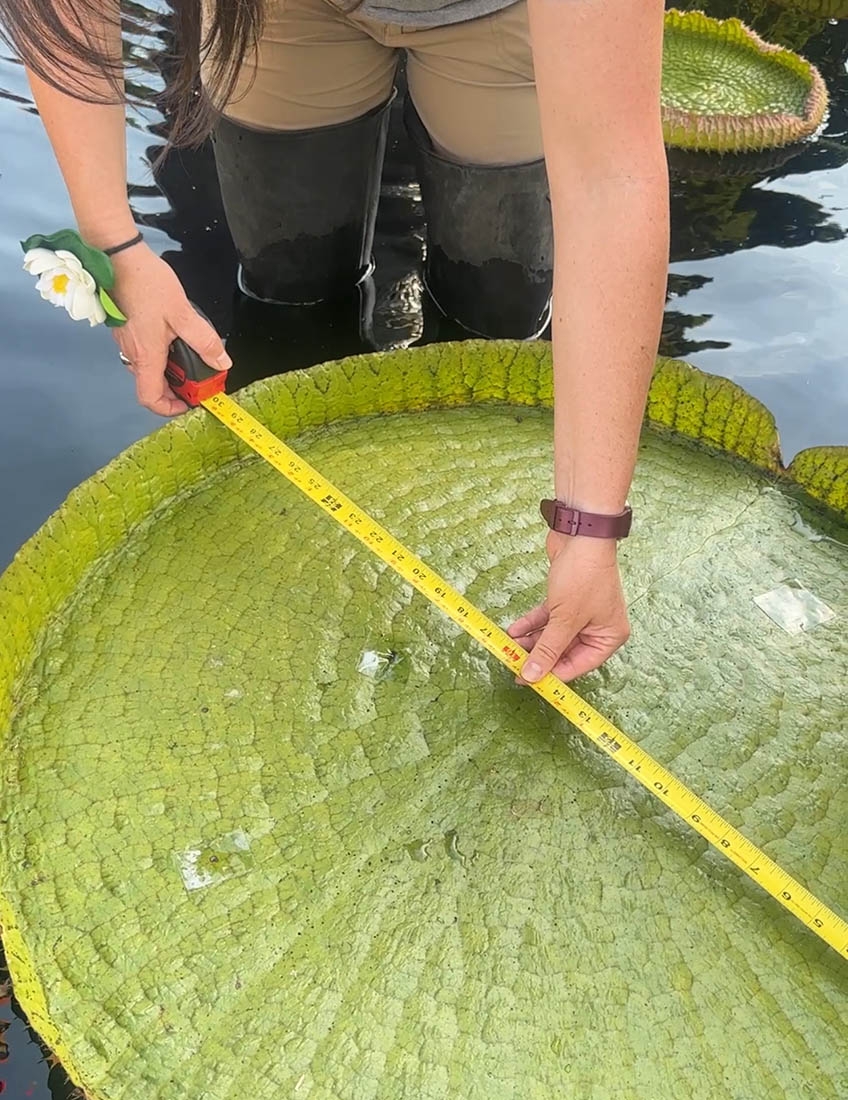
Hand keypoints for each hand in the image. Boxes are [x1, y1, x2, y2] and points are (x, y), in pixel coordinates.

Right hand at [110, 244, 230, 415]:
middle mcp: (133, 354)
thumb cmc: (146, 283)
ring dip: (169, 370)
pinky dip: (161, 354)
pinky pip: (144, 353)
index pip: (150, 398)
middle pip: (152, 386)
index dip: (169, 408)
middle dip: (177, 388)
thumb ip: (204, 340)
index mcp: (146, 356)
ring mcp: (127, 342)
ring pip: (148, 369)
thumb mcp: (183, 314)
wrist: (118, 257)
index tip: (190, 402)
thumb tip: (221, 362)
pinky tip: (174, 337)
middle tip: (199, 377)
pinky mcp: (126, 330)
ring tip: (190, 356)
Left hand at [507, 532, 629, 683]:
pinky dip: (532, 623)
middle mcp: (598, 626)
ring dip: (531, 640)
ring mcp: (582, 612)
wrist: (580, 533)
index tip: (528, 680)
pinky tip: (514, 629)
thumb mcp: (564, 619)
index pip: (579, 666)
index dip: (552, 674)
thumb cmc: (584, 575)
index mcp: (609, 636)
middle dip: (539, 656)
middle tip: (514, 664)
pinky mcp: (567, 599)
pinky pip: (548, 618)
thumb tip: (533, 676)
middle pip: (564, 651)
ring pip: (553, 634)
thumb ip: (548, 650)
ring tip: (509, 646)